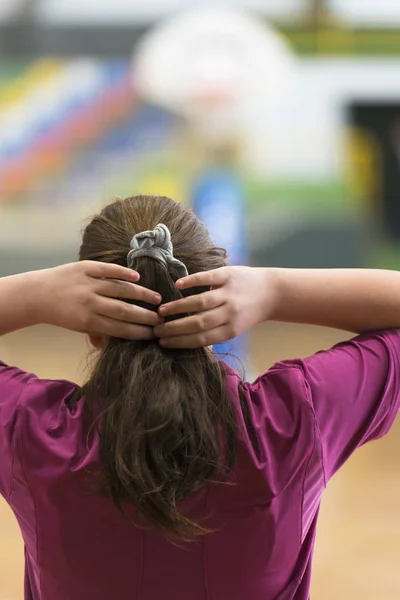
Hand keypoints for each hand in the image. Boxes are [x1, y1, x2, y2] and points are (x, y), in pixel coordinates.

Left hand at [38, 261, 161, 339]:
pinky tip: (137, 278)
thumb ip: (94, 333)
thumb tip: (107, 345)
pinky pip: (109, 270)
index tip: (153, 333)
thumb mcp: (76, 327)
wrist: (36, 294)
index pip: (120, 328)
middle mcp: (90, 303)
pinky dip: (123, 273)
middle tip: (160, 318)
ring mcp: (88, 283)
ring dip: (141, 294)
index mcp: (88, 321)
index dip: (139, 331)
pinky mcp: (86, 268)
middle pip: (124, 310)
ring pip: (121, 289)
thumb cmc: (59, 313)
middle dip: (145, 316)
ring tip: (156, 298)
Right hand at [154, 266, 274, 348]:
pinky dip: (191, 281)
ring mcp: (228, 293)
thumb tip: (187, 342)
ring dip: (178, 307)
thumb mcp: (235, 328)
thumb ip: (215, 333)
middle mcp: (229, 313)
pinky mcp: (228, 275)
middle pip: (198, 323)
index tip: (163, 342)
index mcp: (230, 329)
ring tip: (162, 311)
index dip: (180, 342)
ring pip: (200, 302)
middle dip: (175, 328)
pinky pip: (207, 278)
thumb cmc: (249, 312)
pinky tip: (177, 285)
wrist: (273, 292)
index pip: (201, 338)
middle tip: (157, 329)